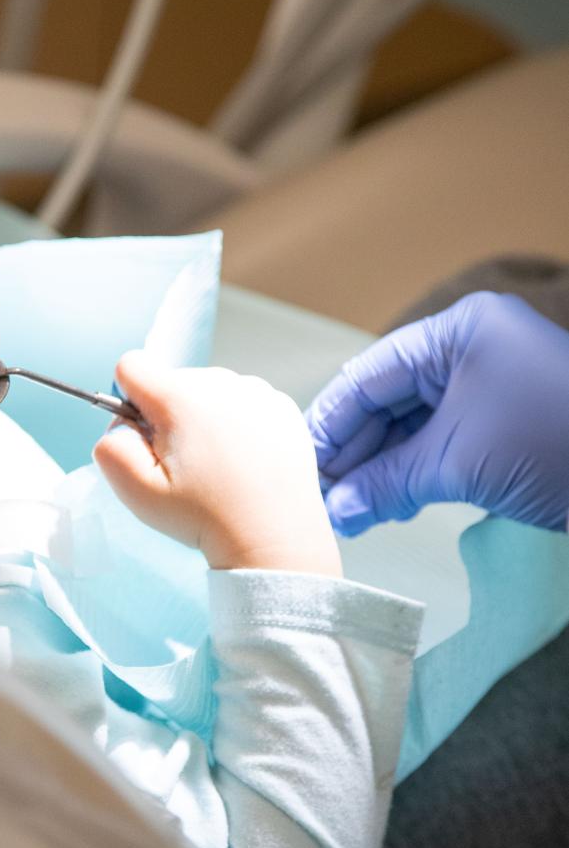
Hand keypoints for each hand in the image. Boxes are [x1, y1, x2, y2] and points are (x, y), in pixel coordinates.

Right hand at [93, 351, 340, 574]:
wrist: (274, 537)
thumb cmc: (206, 518)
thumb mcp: (138, 492)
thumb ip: (111, 449)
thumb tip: (119, 423)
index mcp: (180, 397)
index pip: (132, 366)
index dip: (128, 402)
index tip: (147, 437)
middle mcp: (219, 382)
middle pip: (172, 380)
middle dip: (168, 415)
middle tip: (187, 465)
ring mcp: (255, 390)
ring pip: (208, 390)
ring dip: (204, 418)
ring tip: (220, 466)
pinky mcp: (281, 405)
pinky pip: (242, 401)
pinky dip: (238, 423)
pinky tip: (245, 461)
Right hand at [306, 292, 568, 536]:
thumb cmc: (555, 447)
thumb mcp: (457, 463)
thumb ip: (387, 483)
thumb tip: (338, 510)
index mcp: (458, 333)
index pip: (370, 374)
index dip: (331, 423)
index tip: (303, 468)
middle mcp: (470, 350)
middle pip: (388, 400)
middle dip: (354, 452)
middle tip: (322, 500)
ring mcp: (490, 386)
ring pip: (412, 426)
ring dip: (380, 470)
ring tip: (349, 514)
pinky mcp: (504, 425)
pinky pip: (441, 444)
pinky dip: (412, 475)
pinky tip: (386, 507)